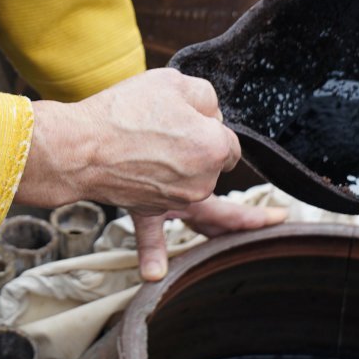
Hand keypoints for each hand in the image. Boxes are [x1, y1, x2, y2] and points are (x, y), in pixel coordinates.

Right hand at [20, 69, 284, 278]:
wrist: (80, 146)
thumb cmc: (124, 111)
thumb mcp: (173, 83)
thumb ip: (203, 97)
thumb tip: (209, 115)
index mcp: (212, 148)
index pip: (227, 140)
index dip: (210, 126)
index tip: (190, 117)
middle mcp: (200, 180)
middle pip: (223, 178)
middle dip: (240, 188)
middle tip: (278, 217)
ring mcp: (174, 199)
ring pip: (203, 217)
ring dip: (222, 227)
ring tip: (250, 236)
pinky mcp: (145, 208)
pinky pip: (151, 236)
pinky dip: (153, 255)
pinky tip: (155, 276)